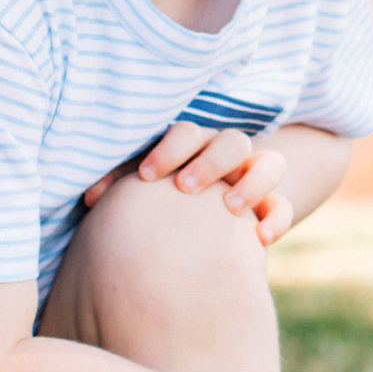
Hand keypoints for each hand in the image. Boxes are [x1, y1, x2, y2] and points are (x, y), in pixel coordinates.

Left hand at [84, 123, 296, 244]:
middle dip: (209, 162)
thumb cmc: (160, 200)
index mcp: (194, 146)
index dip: (170, 150)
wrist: (197, 221)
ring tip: (229, 207)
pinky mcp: (269, 207)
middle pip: (231, 141)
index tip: (147, 177)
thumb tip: (90, 198)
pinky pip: (283, 206)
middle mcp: (227, 156)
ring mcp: (252, 179)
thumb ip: (119, 187)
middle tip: (184, 188)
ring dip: (250, 182)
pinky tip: (260, 239)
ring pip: (269, 163)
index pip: (188, 132)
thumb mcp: (143, 189)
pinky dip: (276, 218)